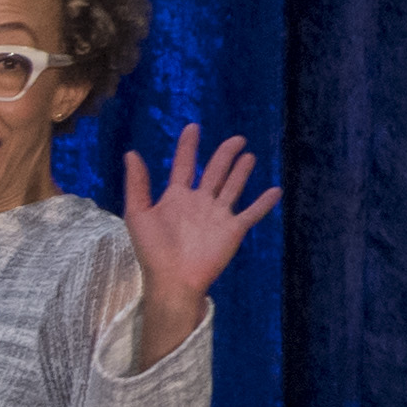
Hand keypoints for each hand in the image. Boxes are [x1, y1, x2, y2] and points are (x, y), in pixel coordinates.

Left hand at [117, 123, 274, 363]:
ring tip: (249, 155)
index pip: (183, 165)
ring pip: (233, 187)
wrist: (173, 279)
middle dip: (224, 154)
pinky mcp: (233, 229)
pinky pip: (251, 213)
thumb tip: (131, 153)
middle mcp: (199, 202)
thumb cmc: (152, 250)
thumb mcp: (138, 213)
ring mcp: (218, 215)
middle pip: (214, 172)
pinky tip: (276, 190)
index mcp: (176, 197)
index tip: (193, 127)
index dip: (187, 146)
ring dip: (241, 172)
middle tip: (237, 138)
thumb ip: (137, 184)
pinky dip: (264, 202)